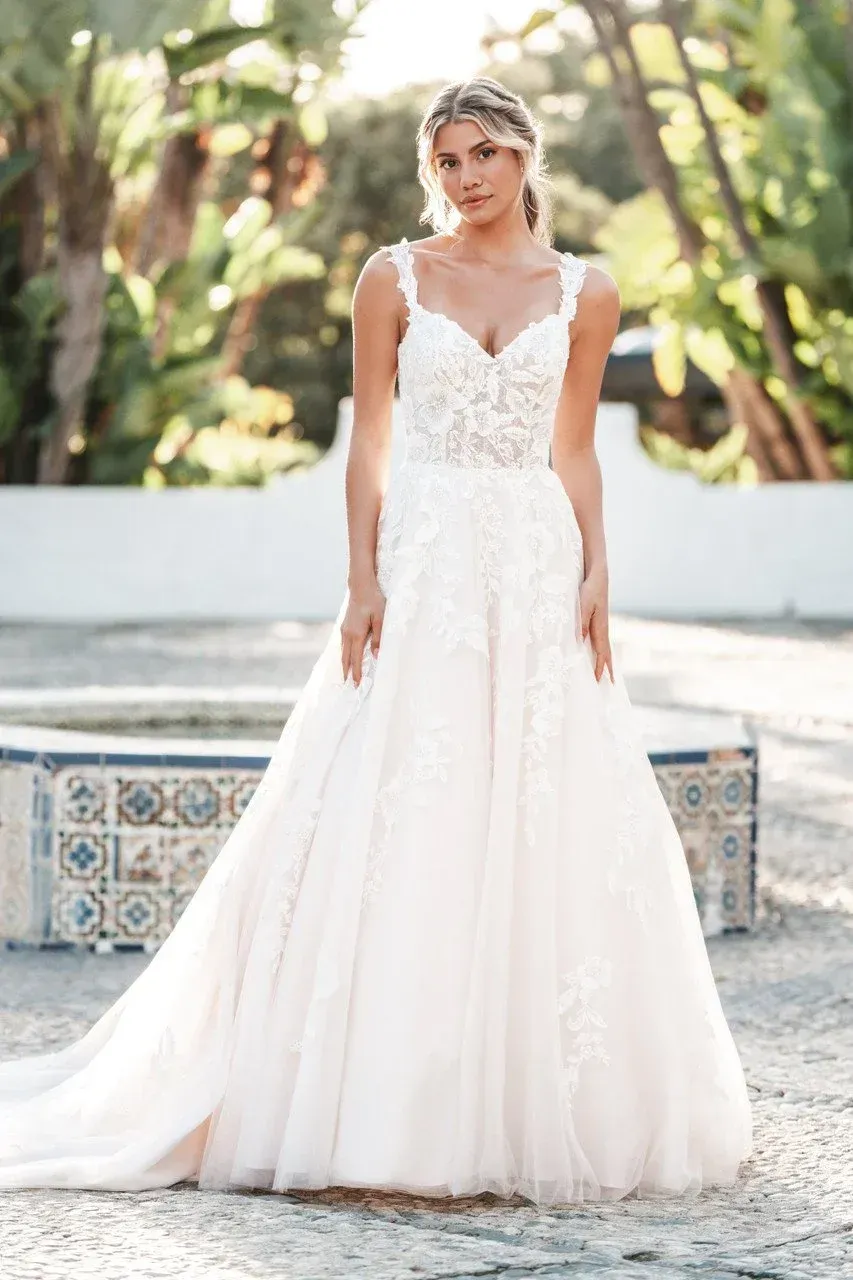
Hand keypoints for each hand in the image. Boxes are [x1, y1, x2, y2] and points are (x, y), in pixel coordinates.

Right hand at [341, 580, 385, 685]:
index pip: (355, 659)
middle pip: (345, 658)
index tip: (356, 685)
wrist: (361, 586)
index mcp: (356, 634)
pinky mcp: (344, 625)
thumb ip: (378, 638)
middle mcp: (347, 634)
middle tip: (348, 686)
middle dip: (347, 672)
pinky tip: (347, 657)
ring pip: (343, 651)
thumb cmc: (374, 601)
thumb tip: (376, 655)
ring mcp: (344, 630)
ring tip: (346, 675)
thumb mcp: (380, 619)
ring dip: (344, 664)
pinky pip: (343, 644)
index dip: (356, 673)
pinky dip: (344, 654)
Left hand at [579, 567, 613, 683]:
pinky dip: (602, 651)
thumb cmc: (590, 590)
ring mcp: (602, 625)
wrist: (598, 577)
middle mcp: (603, 629)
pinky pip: (601, 641)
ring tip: (607, 674)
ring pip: (605, 648)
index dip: (600, 667)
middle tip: (611, 685)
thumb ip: (581, 623)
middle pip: (607, 653)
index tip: (599, 681)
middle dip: (608, 669)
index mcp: (600, 628)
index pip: (601, 653)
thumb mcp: (583, 606)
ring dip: (606, 661)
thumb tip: (580, 641)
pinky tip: (597, 653)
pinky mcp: (598, 621)